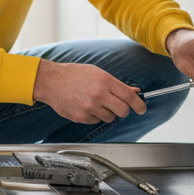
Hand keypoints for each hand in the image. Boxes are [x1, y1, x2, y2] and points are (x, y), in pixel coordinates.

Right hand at [32, 59, 146, 124]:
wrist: (51, 81)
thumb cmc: (75, 75)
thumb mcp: (98, 73)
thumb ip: (117, 84)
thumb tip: (135, 91)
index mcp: (105, 81)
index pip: (129, 97)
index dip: (139, 105)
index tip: (142, 109)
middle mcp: (99, 95)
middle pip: (123, 111)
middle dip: (124, 110)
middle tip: (119, 107)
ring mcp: (89, 107)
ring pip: (110, 118)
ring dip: (108, 113)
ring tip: (96, 102)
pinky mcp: (81, 117)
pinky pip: (96, 121)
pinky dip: (94, 116)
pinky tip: (85, 106)